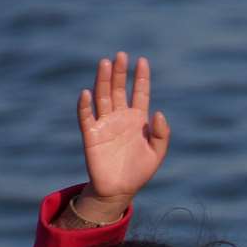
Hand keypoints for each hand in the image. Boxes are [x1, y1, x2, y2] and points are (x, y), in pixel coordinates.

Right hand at [76, 51, 171, 220]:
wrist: (119, 190)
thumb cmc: (139, 171)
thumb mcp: (157, 153)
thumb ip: (161, 134)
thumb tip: (158, 112)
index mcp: (137, 119)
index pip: (139, 93)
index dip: (141, 77)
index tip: (142, 61)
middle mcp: (120, 117)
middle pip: (119, 89)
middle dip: (120, 73)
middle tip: (121, 55)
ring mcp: (105, 124)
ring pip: (102, 97)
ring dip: (103, 81)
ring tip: (105, 63)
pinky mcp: (91, 135)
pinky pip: (86, 117)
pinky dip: (85, 105)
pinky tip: (86, 93)